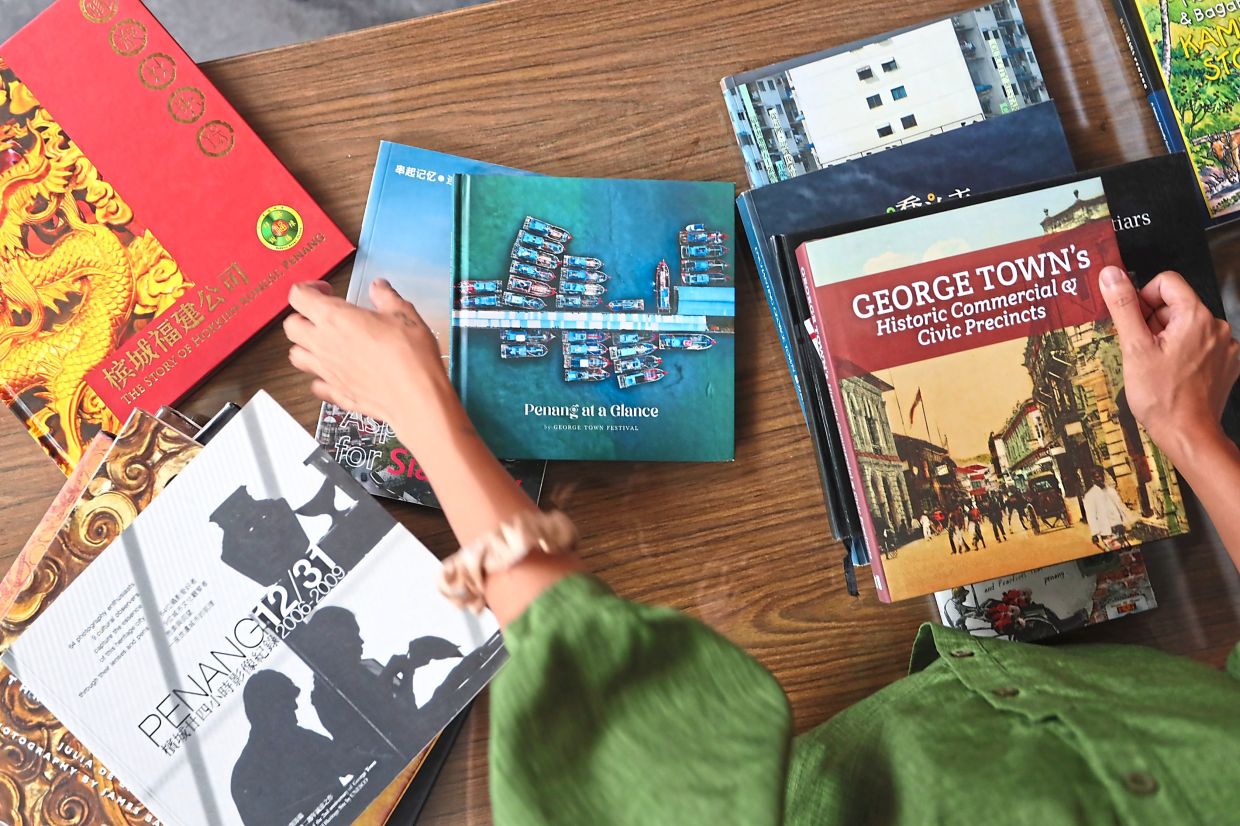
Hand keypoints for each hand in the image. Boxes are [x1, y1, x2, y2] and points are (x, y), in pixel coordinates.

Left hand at [284, 279, 448, 425]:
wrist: (415, 397)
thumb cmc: (409, 356)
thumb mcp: (403, 314)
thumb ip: (386, 297)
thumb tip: (379, 287)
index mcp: (334, 318)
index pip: (299, 296)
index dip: (308, 288)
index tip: (325, 290)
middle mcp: (322, 344)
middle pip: (290, 325)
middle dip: (302, 316)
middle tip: (323, 316)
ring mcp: (326, 371)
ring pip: (295, 355)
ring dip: (306, 346)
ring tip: (326, 343)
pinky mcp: (335, 393)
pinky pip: (316, 384)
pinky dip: (321, 377)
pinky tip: (338, 372)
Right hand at [1098, 266, 1239, 463]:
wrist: (1188, 433)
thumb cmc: (1162, 396)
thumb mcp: (1134, 347)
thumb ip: (1123, 306)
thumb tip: (1111, 275)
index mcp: (1196, 316)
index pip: (1166, 282)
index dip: (1143, 299)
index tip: (1134, 323)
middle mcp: (1216, 327)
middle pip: (1175, 305)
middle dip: (1153, 323)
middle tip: (1143, 351)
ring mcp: (1224, 346)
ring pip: (1185, 326)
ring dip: (1166, 339)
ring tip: (1157, 366)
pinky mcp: (1225, 362)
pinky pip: (1198, 344)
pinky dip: (1182, 354)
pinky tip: (1172, 373)